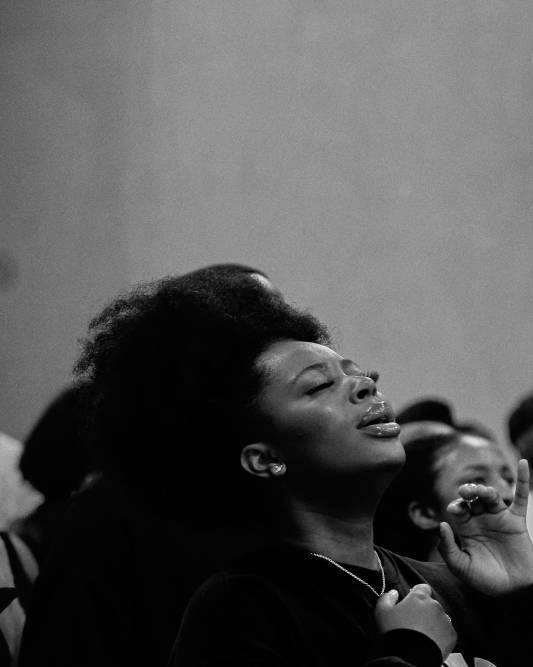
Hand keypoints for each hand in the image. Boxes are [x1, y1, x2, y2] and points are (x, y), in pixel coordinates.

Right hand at [374, 583, 456, 660]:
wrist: (410, 658)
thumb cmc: (395, 632)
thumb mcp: (382, 612)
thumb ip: (387, 598)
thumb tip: (394, 593)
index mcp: (419, 597)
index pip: (422, 587)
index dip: (416, 594)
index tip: (410, 603)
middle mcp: (435, 606)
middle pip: (431, 604)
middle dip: (424, 610)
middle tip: (413, 622)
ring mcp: (445, 621)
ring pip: (439, 617)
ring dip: (433, 622)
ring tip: (422, 634)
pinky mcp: (451, 636)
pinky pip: (446, 632)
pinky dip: (440, 635)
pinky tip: (430, 642)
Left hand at [438, 459, 532, 594]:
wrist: (514, 590)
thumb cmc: (485, 580)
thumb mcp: (461, 567)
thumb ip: (448, 548)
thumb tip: (441, 524)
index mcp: (465, 527)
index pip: (458, 508)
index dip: (456, 506)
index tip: (456, 510)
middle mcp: (481, 519)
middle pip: (473, 497)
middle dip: (469, 491)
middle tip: (466, 492)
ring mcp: (499, 517)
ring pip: (491, 496)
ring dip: (485, 490)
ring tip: (481, 492)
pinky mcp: (516, 520)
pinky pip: (520, 497)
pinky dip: (523, 479)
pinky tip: (523, 463)